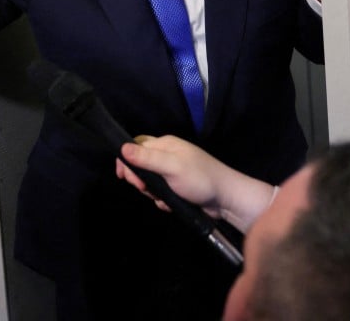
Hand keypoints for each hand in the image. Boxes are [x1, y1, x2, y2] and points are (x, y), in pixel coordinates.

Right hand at [116, 135, 274, 232]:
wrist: (227, 200)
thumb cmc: (200, 179)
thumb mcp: (172, 167)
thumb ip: (147, 158)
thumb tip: (121, 147)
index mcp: (165, 144)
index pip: (135, 146)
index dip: (126, 160)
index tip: (123, 176)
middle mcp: (167, 155)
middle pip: (140, 165)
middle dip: (140, 180)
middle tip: (146, 190)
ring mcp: (172, 172)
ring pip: (149, 182)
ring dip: (153, 193)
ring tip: (164, 199)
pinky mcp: (177, 187)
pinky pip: (160, 193)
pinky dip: (163, 200)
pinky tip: (172, 204)